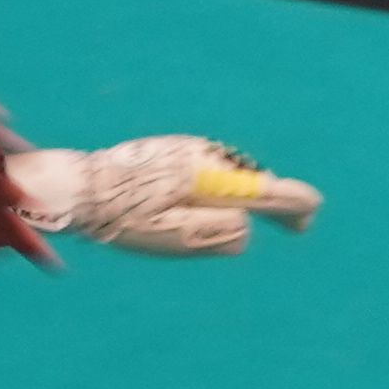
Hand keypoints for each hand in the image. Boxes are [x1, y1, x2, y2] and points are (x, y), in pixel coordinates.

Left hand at [7, 135, 323, 256]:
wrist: (80, 186)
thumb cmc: (126, 219)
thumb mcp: (176, 238)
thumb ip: (220, 234)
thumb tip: (247, 226)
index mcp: (210, 179)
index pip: (267, 191)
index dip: (295, 205)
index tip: (308, 214)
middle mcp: (206, 157)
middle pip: (255, 181)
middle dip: (274, 203)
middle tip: (295, 226)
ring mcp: (190, 149)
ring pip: (233, 175)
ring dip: (245, 194)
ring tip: (252, 216)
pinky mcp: (175, 149)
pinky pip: (212, 168)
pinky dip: (222, 185)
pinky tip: (209, 201)